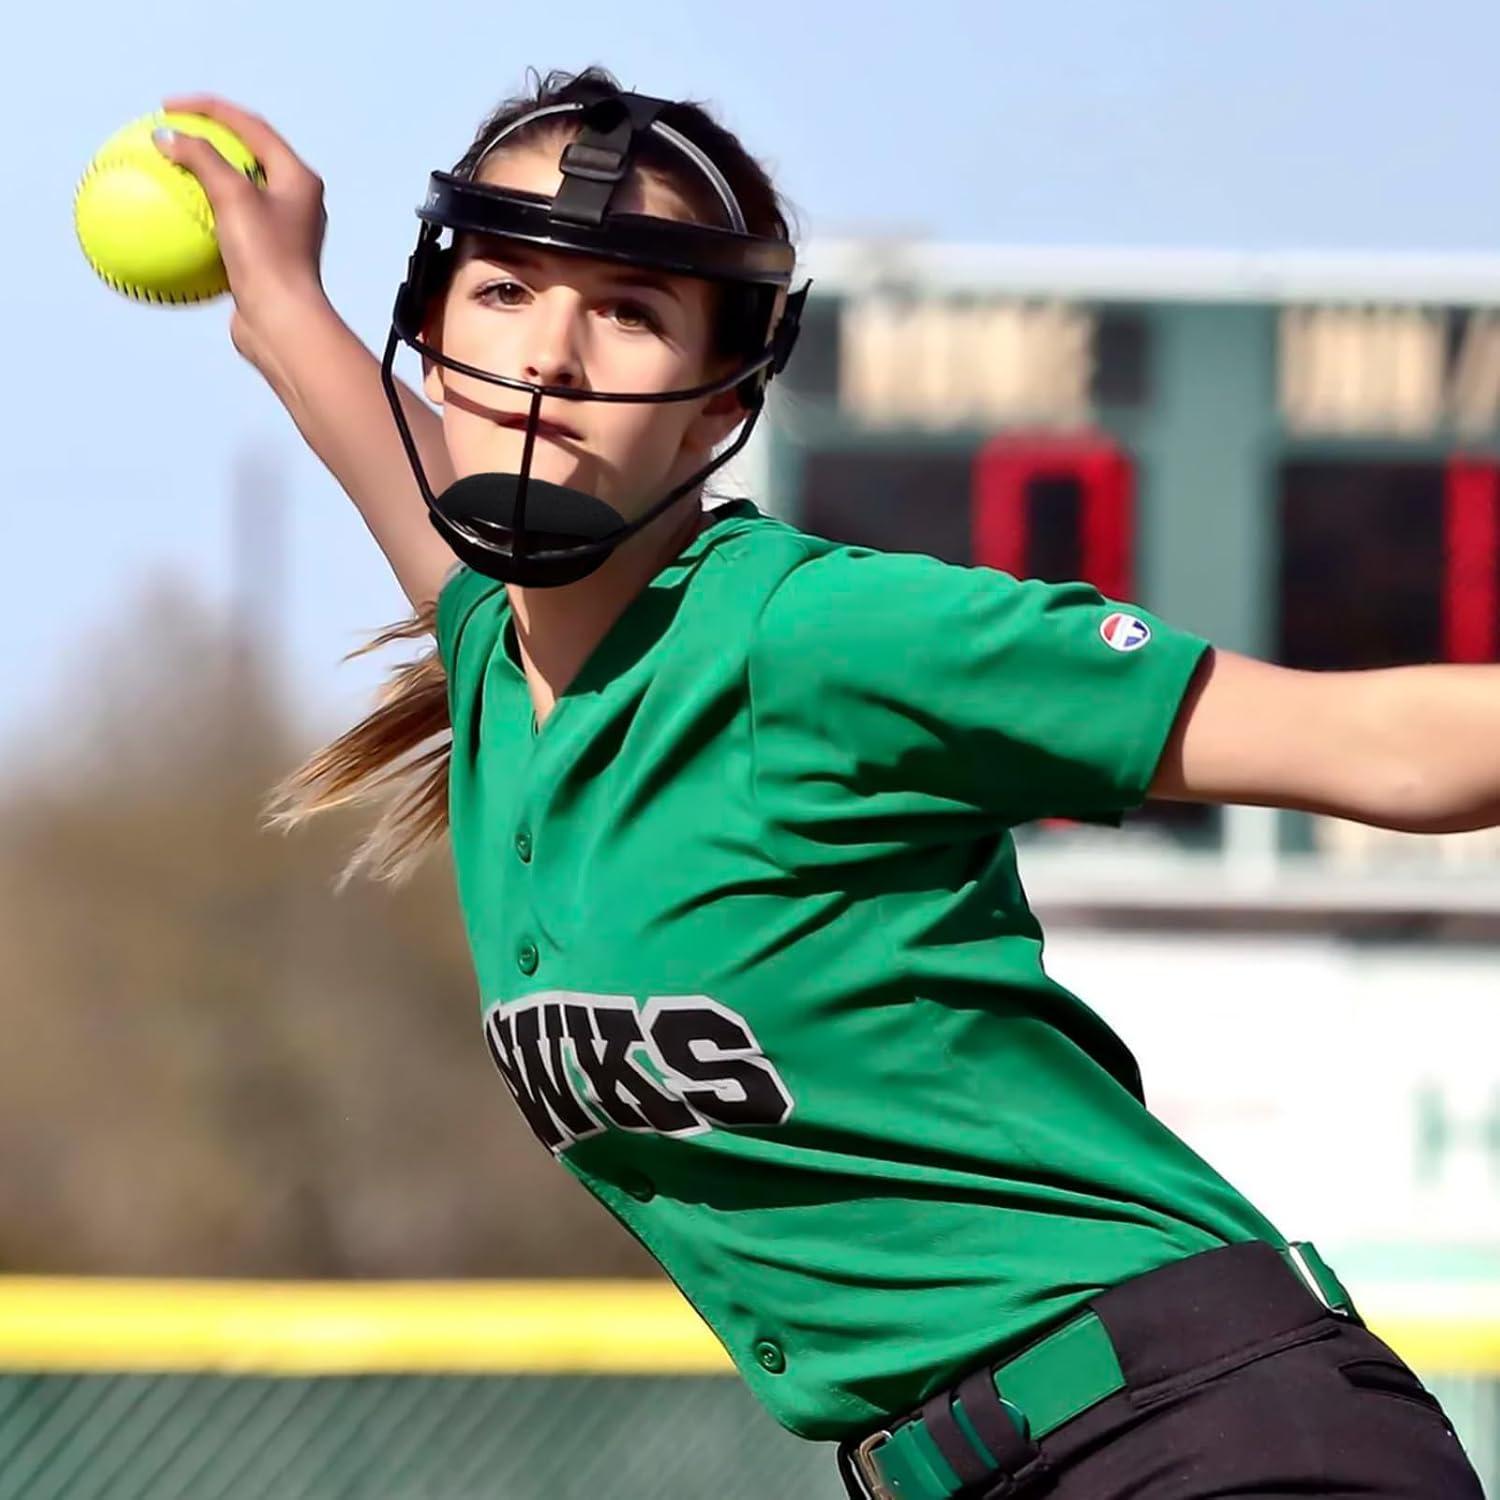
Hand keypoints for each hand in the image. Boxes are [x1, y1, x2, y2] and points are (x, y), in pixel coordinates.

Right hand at [154, 94, 330, 367]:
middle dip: (208, 139)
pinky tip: (169, 223)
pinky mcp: (266, 260)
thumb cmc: (266, 258)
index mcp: (299, 179)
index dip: (208, 108)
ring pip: (236, 193)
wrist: (284, 324)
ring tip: (166, 171)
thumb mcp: (232, 197)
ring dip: (202, 180)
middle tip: (170, 132)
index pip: (251, 126)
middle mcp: (297, 202)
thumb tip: (166, 136)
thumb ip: (200, 158)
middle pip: (247, 155)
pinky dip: (200, 218)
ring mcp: (283, 233)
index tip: (167, 106)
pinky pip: (228, 228)